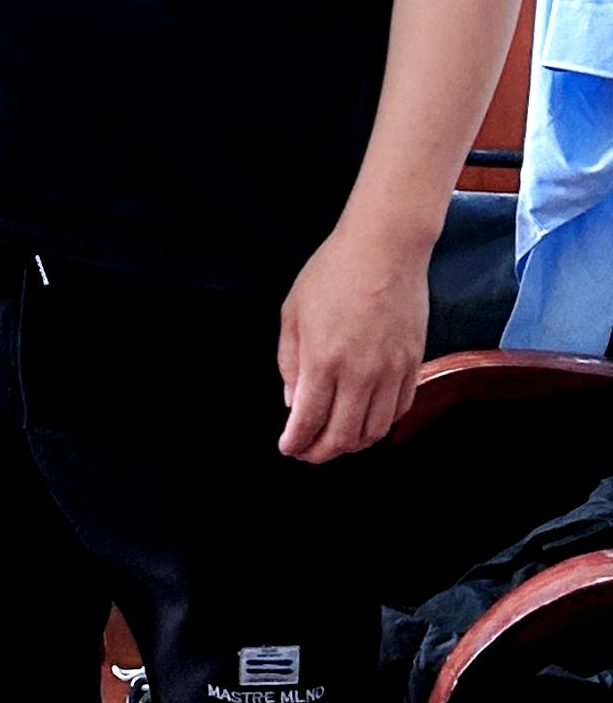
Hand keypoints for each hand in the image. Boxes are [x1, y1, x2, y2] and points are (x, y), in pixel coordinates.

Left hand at [276, 223, 431, 461]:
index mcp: (323, 361)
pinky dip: (381, 424)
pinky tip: (366, 419)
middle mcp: (360, 374)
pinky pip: (399, 410)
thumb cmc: (332, 273)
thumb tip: (294, 403)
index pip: (308, 421)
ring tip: (336, 440)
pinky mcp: (413, 364)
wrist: (385, 249)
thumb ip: (289, 363)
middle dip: (320, 452)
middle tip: (308, 452)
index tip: (288, 448)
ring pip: (375, 430)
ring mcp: (391, 371)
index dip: (296, 443)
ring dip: (352, 443)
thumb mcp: (292, 314)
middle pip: (343, 436)